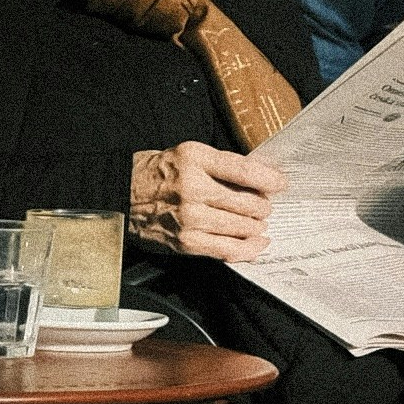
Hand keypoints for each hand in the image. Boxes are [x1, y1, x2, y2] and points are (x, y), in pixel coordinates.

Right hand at [130, 141, 281, 261]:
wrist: (122, 195)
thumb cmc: (159, 174)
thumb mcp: (189, 154)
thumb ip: (222, 164)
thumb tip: (261, 177)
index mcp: (195, 158)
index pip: (243, 170)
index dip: (269, 179)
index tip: (281, 184)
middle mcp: (193, 187)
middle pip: (248, 202)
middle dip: (263, 206)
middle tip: (263, 206)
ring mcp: (190, 217)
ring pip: (242, 227)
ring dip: (257, 227)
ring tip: (257, 223)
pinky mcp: (187, 241)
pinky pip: (228, 249)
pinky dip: (248, 248)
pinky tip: (257, 243)